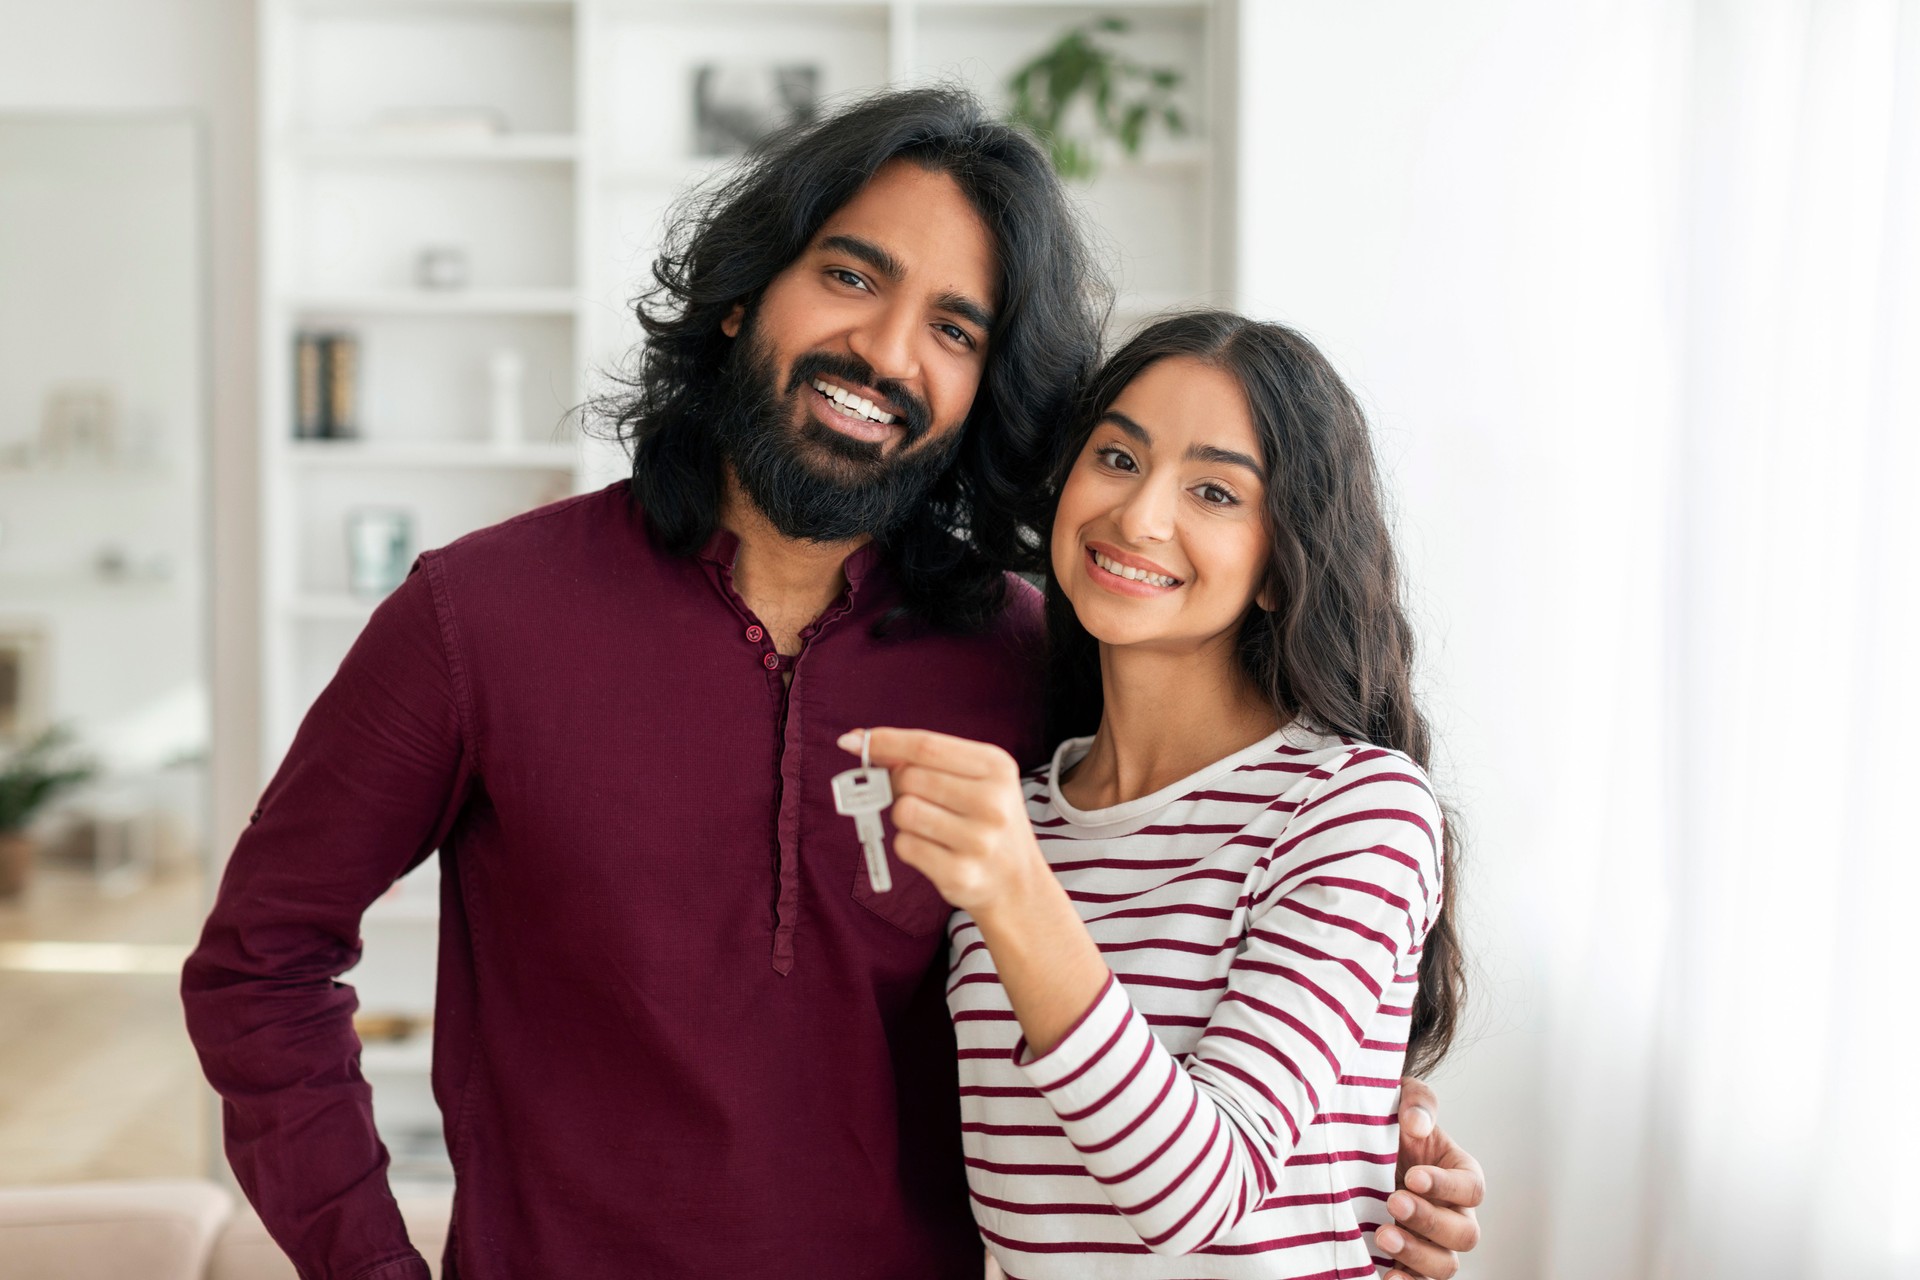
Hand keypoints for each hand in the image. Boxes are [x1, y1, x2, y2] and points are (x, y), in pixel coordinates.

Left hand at [837, 727, 1041, 916]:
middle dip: (898, 785)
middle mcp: (993, 802)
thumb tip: (860, 740)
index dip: (885, 741)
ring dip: (904, 818)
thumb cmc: (984, 821)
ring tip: (931, 827)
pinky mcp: (961, 874)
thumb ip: (923, 758)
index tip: (854, 741)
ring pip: (903, 811)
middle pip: (909, 778)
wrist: (1017, 883)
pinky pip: (905, 846)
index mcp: (997, 767)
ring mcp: (979, 841)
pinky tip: (935, 851)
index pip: (926, 746)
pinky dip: (909, 846)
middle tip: (918, 798)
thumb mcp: (972, 779)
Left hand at [1376, 1077, 1483, 1278]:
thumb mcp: (1401, 1099)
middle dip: (1430, 1221)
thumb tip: (1417, 1123)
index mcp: (1460, 1174)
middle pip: (1464, 1234)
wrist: (1351, 1146)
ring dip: (1417, 1255)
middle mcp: (1454, 1213)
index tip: (1414, 1176)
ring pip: (1445, 1265)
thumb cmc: (1386, 1122)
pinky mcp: (1407, 1261)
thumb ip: (1417, 1103)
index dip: (1447, 1186)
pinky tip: (1384, 1276)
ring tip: (1382, 1237)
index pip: (1472, 1188)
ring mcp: (1432, 1242)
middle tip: (1394, 1202)